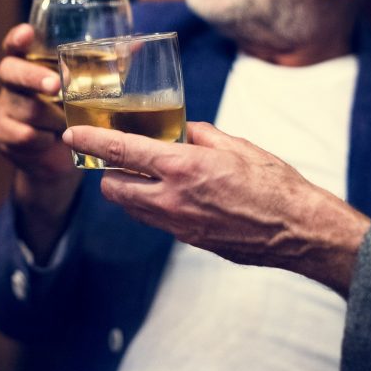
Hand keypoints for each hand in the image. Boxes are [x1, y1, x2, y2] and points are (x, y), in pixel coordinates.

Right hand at [0, 23, 82, 259]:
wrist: (57, 159)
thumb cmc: (74, 113)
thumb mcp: (86, 90)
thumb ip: (105, 68)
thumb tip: (136, 46)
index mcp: (30, 63)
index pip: (15, 45)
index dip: (17, 38)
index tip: (27, 35)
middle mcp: (13, 82)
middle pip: (11, 72)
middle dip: (34, 78)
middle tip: (56, 86)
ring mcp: (5, 108)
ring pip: (27, 108)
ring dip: (52, 117)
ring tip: (67, 122)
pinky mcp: (4, 134)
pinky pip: (25, 135)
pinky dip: (45, 139)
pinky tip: (52, 141)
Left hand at [62, 121, 370, 296]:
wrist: (298, 231)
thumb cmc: (274, 183)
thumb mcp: (237, 146)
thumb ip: (200, 135)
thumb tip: (182, 130)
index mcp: (182, 167)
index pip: (120, 151)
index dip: (90, 141)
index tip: (71, 134)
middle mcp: (172, 198)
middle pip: (113, 188)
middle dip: (105, 172)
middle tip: (114, 158)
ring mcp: (178, 224)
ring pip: (131, 208)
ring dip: (128, 190)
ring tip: (142, 174)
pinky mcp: (189, 240)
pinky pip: (156, 220)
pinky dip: (152, 205)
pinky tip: (171, 193)